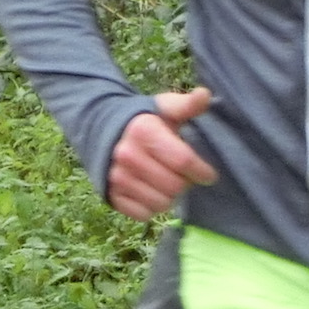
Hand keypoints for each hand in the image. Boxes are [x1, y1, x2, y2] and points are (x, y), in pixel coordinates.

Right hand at [107, 87, 217, 220]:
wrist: (100, 130)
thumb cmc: (143, 121)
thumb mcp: (163, 108)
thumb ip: (186, 104)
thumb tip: (205, 95)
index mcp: (143, 131)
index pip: (183, 161)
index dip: (202, 171)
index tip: (208, 173)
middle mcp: (127, 155)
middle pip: (174, 186)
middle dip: (185, 184)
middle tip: (184, 176)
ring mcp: (117, 177)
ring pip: (161, 204)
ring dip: (170, 197)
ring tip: (167, 183)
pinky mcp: (111, 196)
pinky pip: (143, 214)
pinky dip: (151, 207)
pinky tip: (151, 192)